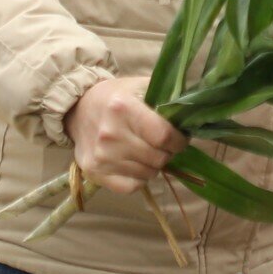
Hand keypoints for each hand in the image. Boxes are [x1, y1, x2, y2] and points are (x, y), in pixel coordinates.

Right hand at [66, 76, 183, 194]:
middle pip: (158, 158)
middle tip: (163, 145)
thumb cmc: (115, 98)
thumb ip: (167, 96)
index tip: (180, 138)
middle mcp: (110, 134)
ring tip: (146, 151)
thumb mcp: (140, 87)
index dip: (179, 140)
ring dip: (153, 165)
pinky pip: (131, 186)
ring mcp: (101, 157)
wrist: (77, 110)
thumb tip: (195, 111)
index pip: (163, 136)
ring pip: (148, 174)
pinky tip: (134, 164)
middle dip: (168, 153)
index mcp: (123, 108)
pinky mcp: (95, 173)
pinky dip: (139, 179)